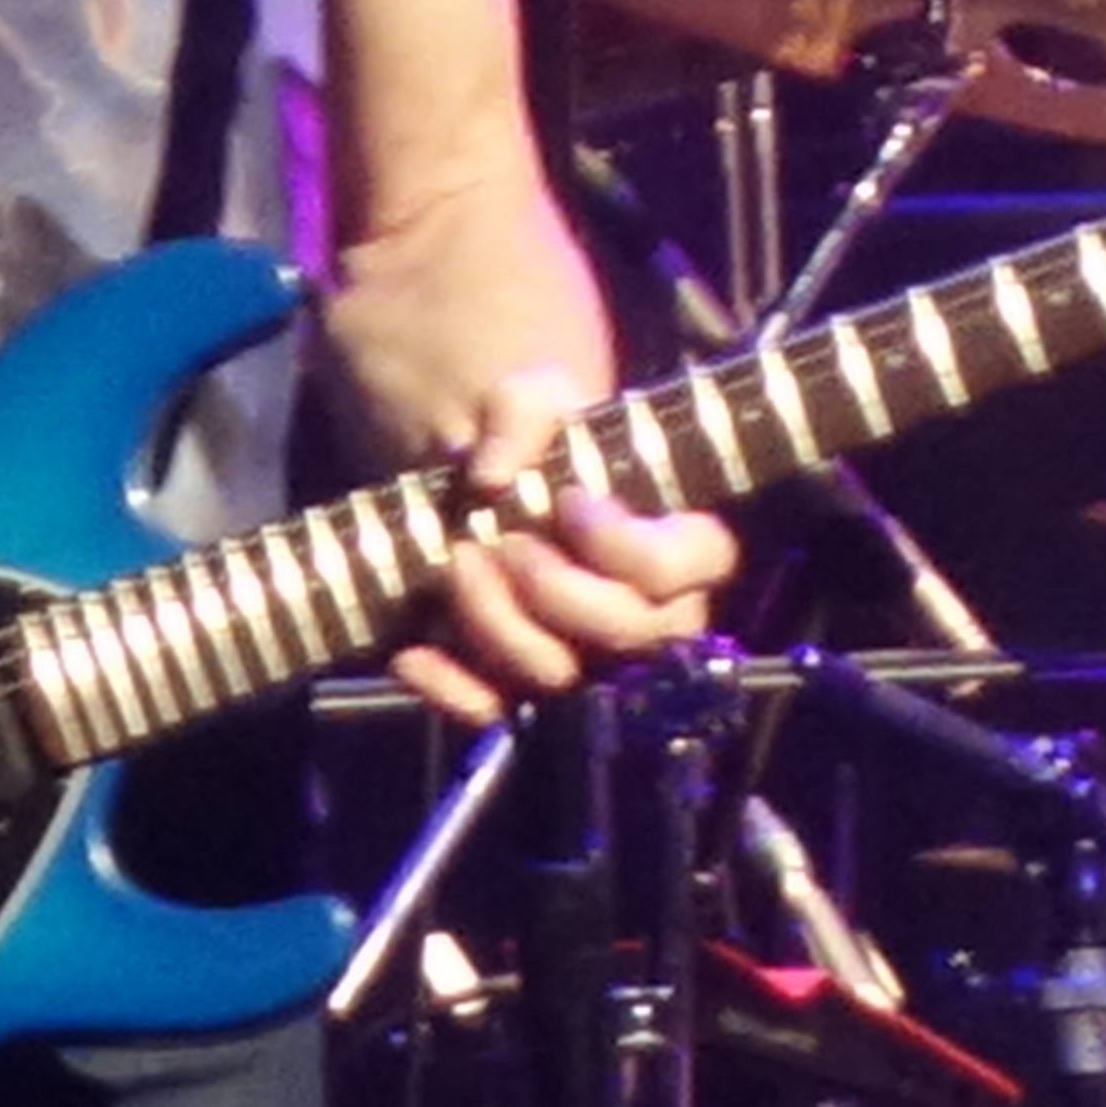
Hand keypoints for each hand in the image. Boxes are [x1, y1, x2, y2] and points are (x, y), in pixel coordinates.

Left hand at [388, 364, 738, 724]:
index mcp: (676, 542)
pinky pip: (495, 711)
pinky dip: (451, 688)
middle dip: (560, 590)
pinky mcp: (519, 686)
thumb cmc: (534, 442)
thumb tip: (491, 475)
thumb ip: (522, 410)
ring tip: (456, 560)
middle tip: (506, 541)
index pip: (691, 566)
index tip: (569, 501)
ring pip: (560, 674)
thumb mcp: (532, 396)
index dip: (629, 546)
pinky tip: (414, 652)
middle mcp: (644, 614)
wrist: (481, 484)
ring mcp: (583, 658)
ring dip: (499, 623)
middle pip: (631, 634)